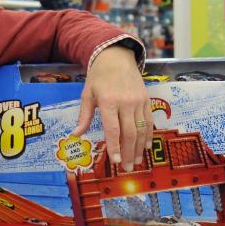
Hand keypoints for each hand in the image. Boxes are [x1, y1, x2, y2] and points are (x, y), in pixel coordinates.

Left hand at [72, 45, 151, 171]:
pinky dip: (149, 135)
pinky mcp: (147, 100)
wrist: (116, 57)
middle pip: (129, 132)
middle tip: (127, 168)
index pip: (113, 129)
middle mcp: (126, 102)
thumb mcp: (87, 95)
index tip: (115, 161)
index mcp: (108, 102)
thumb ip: (84, 117)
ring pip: (141, 129)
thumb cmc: (98, 77)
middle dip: (128, 152)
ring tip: (137, 162)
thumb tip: (75, 135)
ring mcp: (138, 101)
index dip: (115, 146)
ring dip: (140, 147)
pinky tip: (146, 147)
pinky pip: (149, 121)